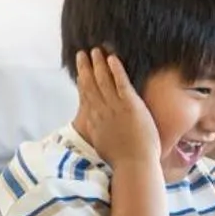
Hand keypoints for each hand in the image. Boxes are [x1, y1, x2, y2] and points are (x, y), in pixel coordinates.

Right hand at [74, 49, 160, 170]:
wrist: (134, 164)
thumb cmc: (122, 160)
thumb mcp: (101, 144)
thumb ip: (97, 131)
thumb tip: (94, 126)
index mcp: (94, 121)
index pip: (85, 96)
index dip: (82, 81)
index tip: (80, 70)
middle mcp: (101, 111)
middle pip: (90, 85)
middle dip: (86, 67)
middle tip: (82, 53)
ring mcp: (115, 107)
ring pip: (103, 81)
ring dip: (98, 64)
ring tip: (95, 50)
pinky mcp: (130, 105)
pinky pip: (121, 83)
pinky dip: (116, 70)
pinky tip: (112, 58)